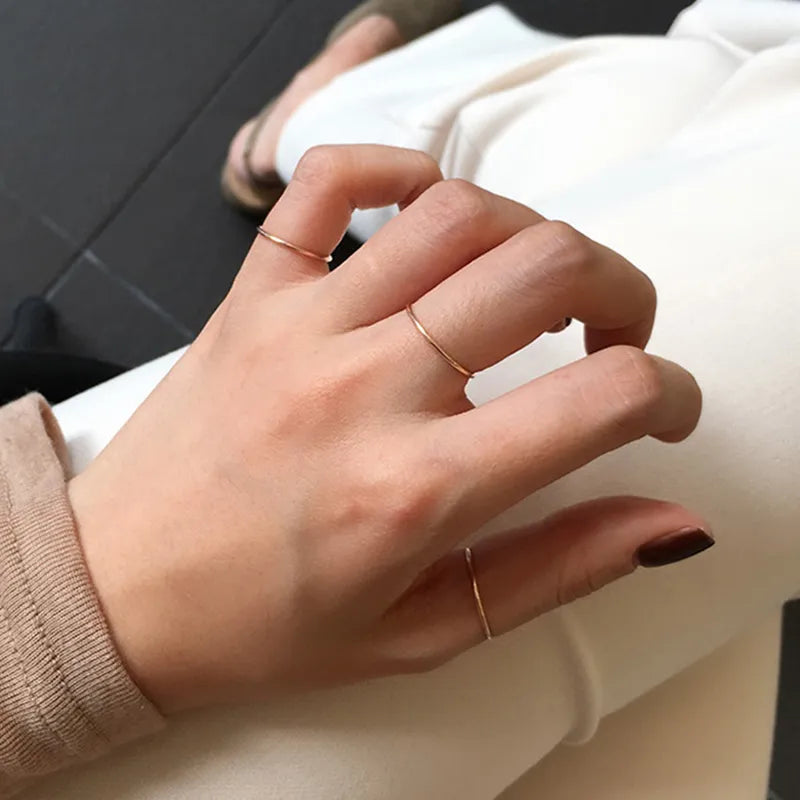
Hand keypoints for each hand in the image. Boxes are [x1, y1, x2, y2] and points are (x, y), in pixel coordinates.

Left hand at [68, 145, 706, 713]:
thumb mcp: (422, 631)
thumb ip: (555, 571)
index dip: (669, 392)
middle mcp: (365, 389)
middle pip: (545, 266)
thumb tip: (665, 524)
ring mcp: (302, 328)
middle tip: (611, 329)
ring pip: (457, 211)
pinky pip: (328, 181)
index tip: (662, 404)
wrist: (121, 594)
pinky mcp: (252, 296)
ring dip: (529, 234)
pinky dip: (396, 169)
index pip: (603, 397)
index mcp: (416, 489)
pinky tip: (424, 215)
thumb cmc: (262, 627)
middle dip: (620, 286)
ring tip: (526, 285)